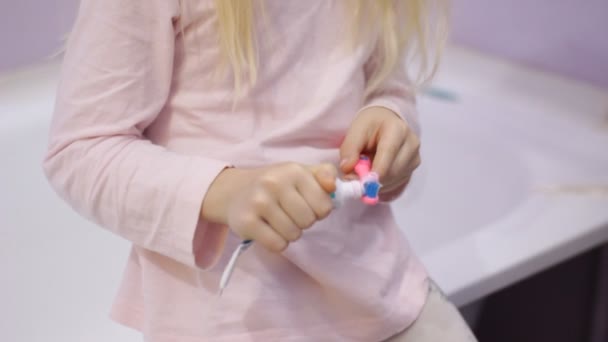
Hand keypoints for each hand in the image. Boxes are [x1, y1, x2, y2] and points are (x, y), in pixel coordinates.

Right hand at [201, 163, 336, 251]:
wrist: (234, 191)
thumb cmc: (276, 184)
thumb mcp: (301, 173)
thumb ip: (325, 175)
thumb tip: (334, 186)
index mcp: (294, 171)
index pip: (325, 206)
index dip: (319, 210)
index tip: (307, 205)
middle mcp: (274, 183)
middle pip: (309, 221)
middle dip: (303, 222)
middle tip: (290, 213)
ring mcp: (258, 202)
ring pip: (293, 234)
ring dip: (290, 233)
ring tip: (278, 221)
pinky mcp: (246, 222)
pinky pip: (277, 244)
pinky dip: (277, 242)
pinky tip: (268, 230)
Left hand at [340, 106, 419, 200]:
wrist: (386, 122)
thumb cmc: (370, 126)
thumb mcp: (356, 130)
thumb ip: (349, 148)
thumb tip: (347, 168)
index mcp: (397, 129)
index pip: (388, 153)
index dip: (375, 172)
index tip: (363, 184)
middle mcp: (411, 143)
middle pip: (392, 171)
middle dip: (371, 178)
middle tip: (353, 176)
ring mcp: (415, 156)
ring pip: (393, 179)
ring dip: (376, 180)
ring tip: (366, 167)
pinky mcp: (413, 167)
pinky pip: (396, 182)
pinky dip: (382, 182)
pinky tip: (376, 171)